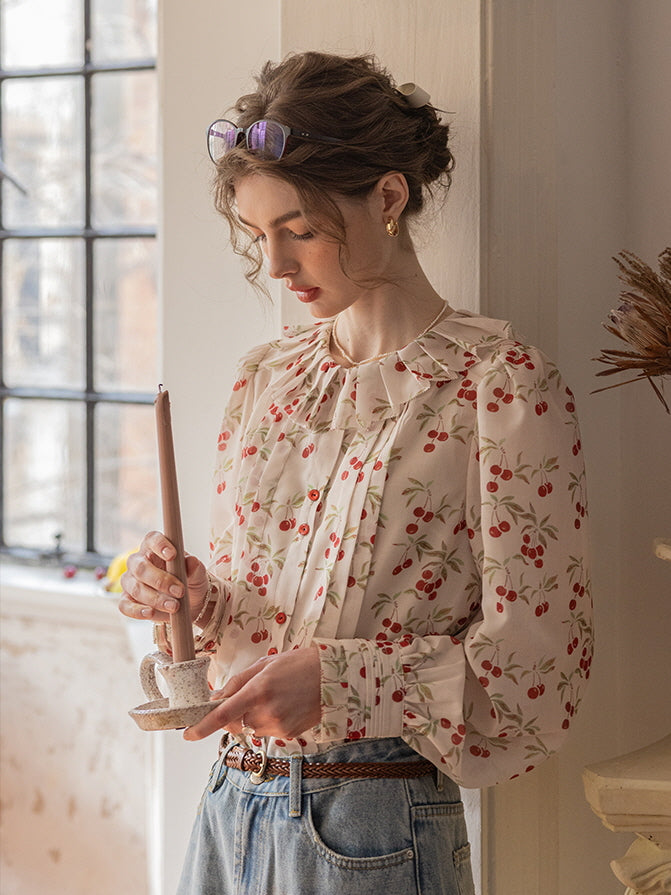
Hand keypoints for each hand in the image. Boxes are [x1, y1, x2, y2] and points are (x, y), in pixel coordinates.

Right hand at [118, 530, 207, 622]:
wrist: (190, 602)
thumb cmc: (190, 581)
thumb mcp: (198, 574)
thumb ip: (195, 568)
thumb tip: (191, 561)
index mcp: (155, 547)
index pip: (153, 539)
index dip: (160, 545)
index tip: (173, 555)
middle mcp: (139, 562)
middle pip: (140, 567)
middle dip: (160, 580)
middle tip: (180, 591)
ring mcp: (130, 581)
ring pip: (135, 587)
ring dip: (155, 598)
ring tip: (174, 606)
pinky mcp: (127, 600)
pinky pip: (125, 605)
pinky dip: (137, 611)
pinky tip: (150, 613)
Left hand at [183, 646, 320, 741]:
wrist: (333, 677)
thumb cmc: (298, 664)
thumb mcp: (265, 665)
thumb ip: (238, 683)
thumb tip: (216, 698)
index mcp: (258, 690)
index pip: (222, 714)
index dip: (202, 726)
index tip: (188, 734)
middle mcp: (266, 712)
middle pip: (236, 722)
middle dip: (236, 713)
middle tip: (253, 695)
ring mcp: (279, 726)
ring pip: (252, 727)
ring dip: (255, 716)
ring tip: (277, 697)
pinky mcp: (289, 734)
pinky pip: (268, 732)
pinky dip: (270, 721)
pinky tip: (286, 706)